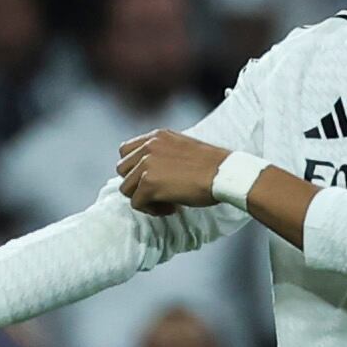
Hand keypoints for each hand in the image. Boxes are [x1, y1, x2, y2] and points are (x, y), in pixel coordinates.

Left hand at [116, 129, 230, 215]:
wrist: (224, 174)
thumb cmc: (213, 165)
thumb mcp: (183, 147)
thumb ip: (165, 153)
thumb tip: (157, 171)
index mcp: (156, 137)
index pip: (126, 150)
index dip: (134, 168)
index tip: (150, 177)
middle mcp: (148, 148)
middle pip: (122, 170)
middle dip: (136, 183)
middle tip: (156, 192)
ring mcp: (146, 166)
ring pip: (126, 188)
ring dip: (143, 198)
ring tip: (164, 202)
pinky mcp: (149, 185)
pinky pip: (137, 203)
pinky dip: (151, 210)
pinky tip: (170, 207)